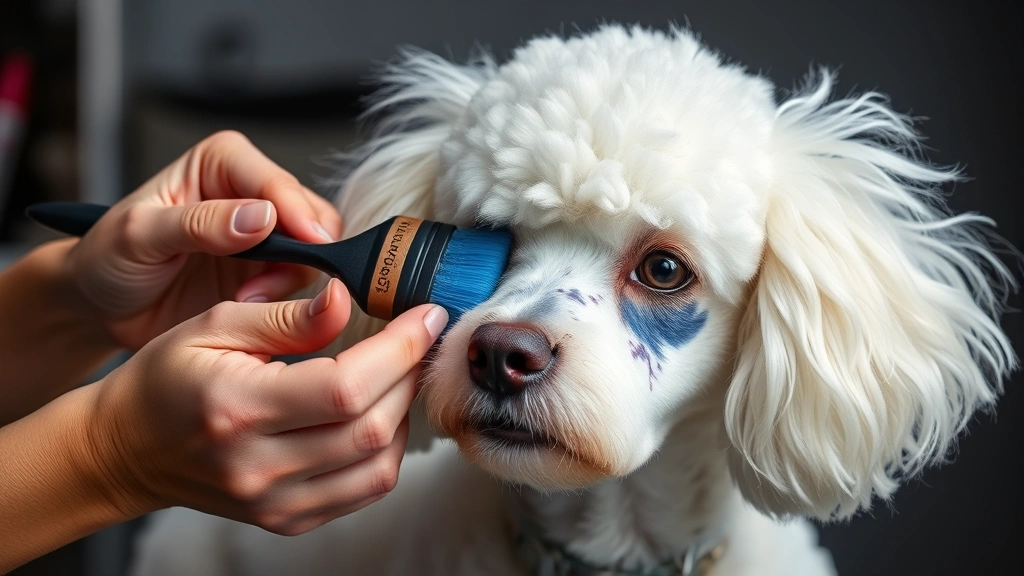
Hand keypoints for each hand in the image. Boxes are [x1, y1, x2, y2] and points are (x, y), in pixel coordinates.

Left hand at [64, 130, 342, 349]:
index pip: (278, 182)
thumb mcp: (139, 235)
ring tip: (247, 300)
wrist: (102, 306)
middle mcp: (251, 192)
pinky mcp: (271, 271)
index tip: (310, 246)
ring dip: (291, 281)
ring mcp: (266, 234)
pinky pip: (304, 283)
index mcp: (222, 162)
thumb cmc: (108, 258)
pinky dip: (288, 299)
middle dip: (302, 253)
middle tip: (265, 286)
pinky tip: (250, 307)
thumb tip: (261, 217)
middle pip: (312, 214)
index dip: (298, 215)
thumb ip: (199, 223)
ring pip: (317, 250)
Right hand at [83, 279, 448, 534]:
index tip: (426, 315)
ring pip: (380, 466)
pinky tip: (377, 415)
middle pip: (372, 428)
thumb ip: (286, 314)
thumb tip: (348, 297)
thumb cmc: (167, 378)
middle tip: (416, 338)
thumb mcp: (213, 325)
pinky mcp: (288, 520)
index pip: (346, 386)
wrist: (127, 450)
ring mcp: (275, 503)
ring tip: (396, 375)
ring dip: (405, 414)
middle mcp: (258, 466)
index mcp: (238, 408)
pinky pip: (365, 491)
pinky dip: (387, 451)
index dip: (401, 349)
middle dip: (409, 374)